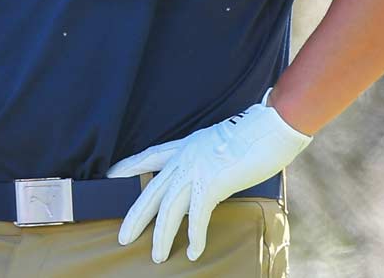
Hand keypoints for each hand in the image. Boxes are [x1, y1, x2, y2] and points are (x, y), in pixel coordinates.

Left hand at [107, 92, 310, 262]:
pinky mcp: (212, 183)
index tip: (112, 175)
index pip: (150, 156)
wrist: (270, 127)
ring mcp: (196, 170)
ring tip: (157, 255)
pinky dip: (195, 236)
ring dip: (162, 235)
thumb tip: (207, 178)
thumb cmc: (254, 134)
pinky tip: (193, 252)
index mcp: (186, 146)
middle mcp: (185, 158)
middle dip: (136, 216)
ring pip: (169, 208)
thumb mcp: (219, 142)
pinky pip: (197, 216)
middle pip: (151, 191)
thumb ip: (206, 158)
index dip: (130, 166)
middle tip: (123, 236)